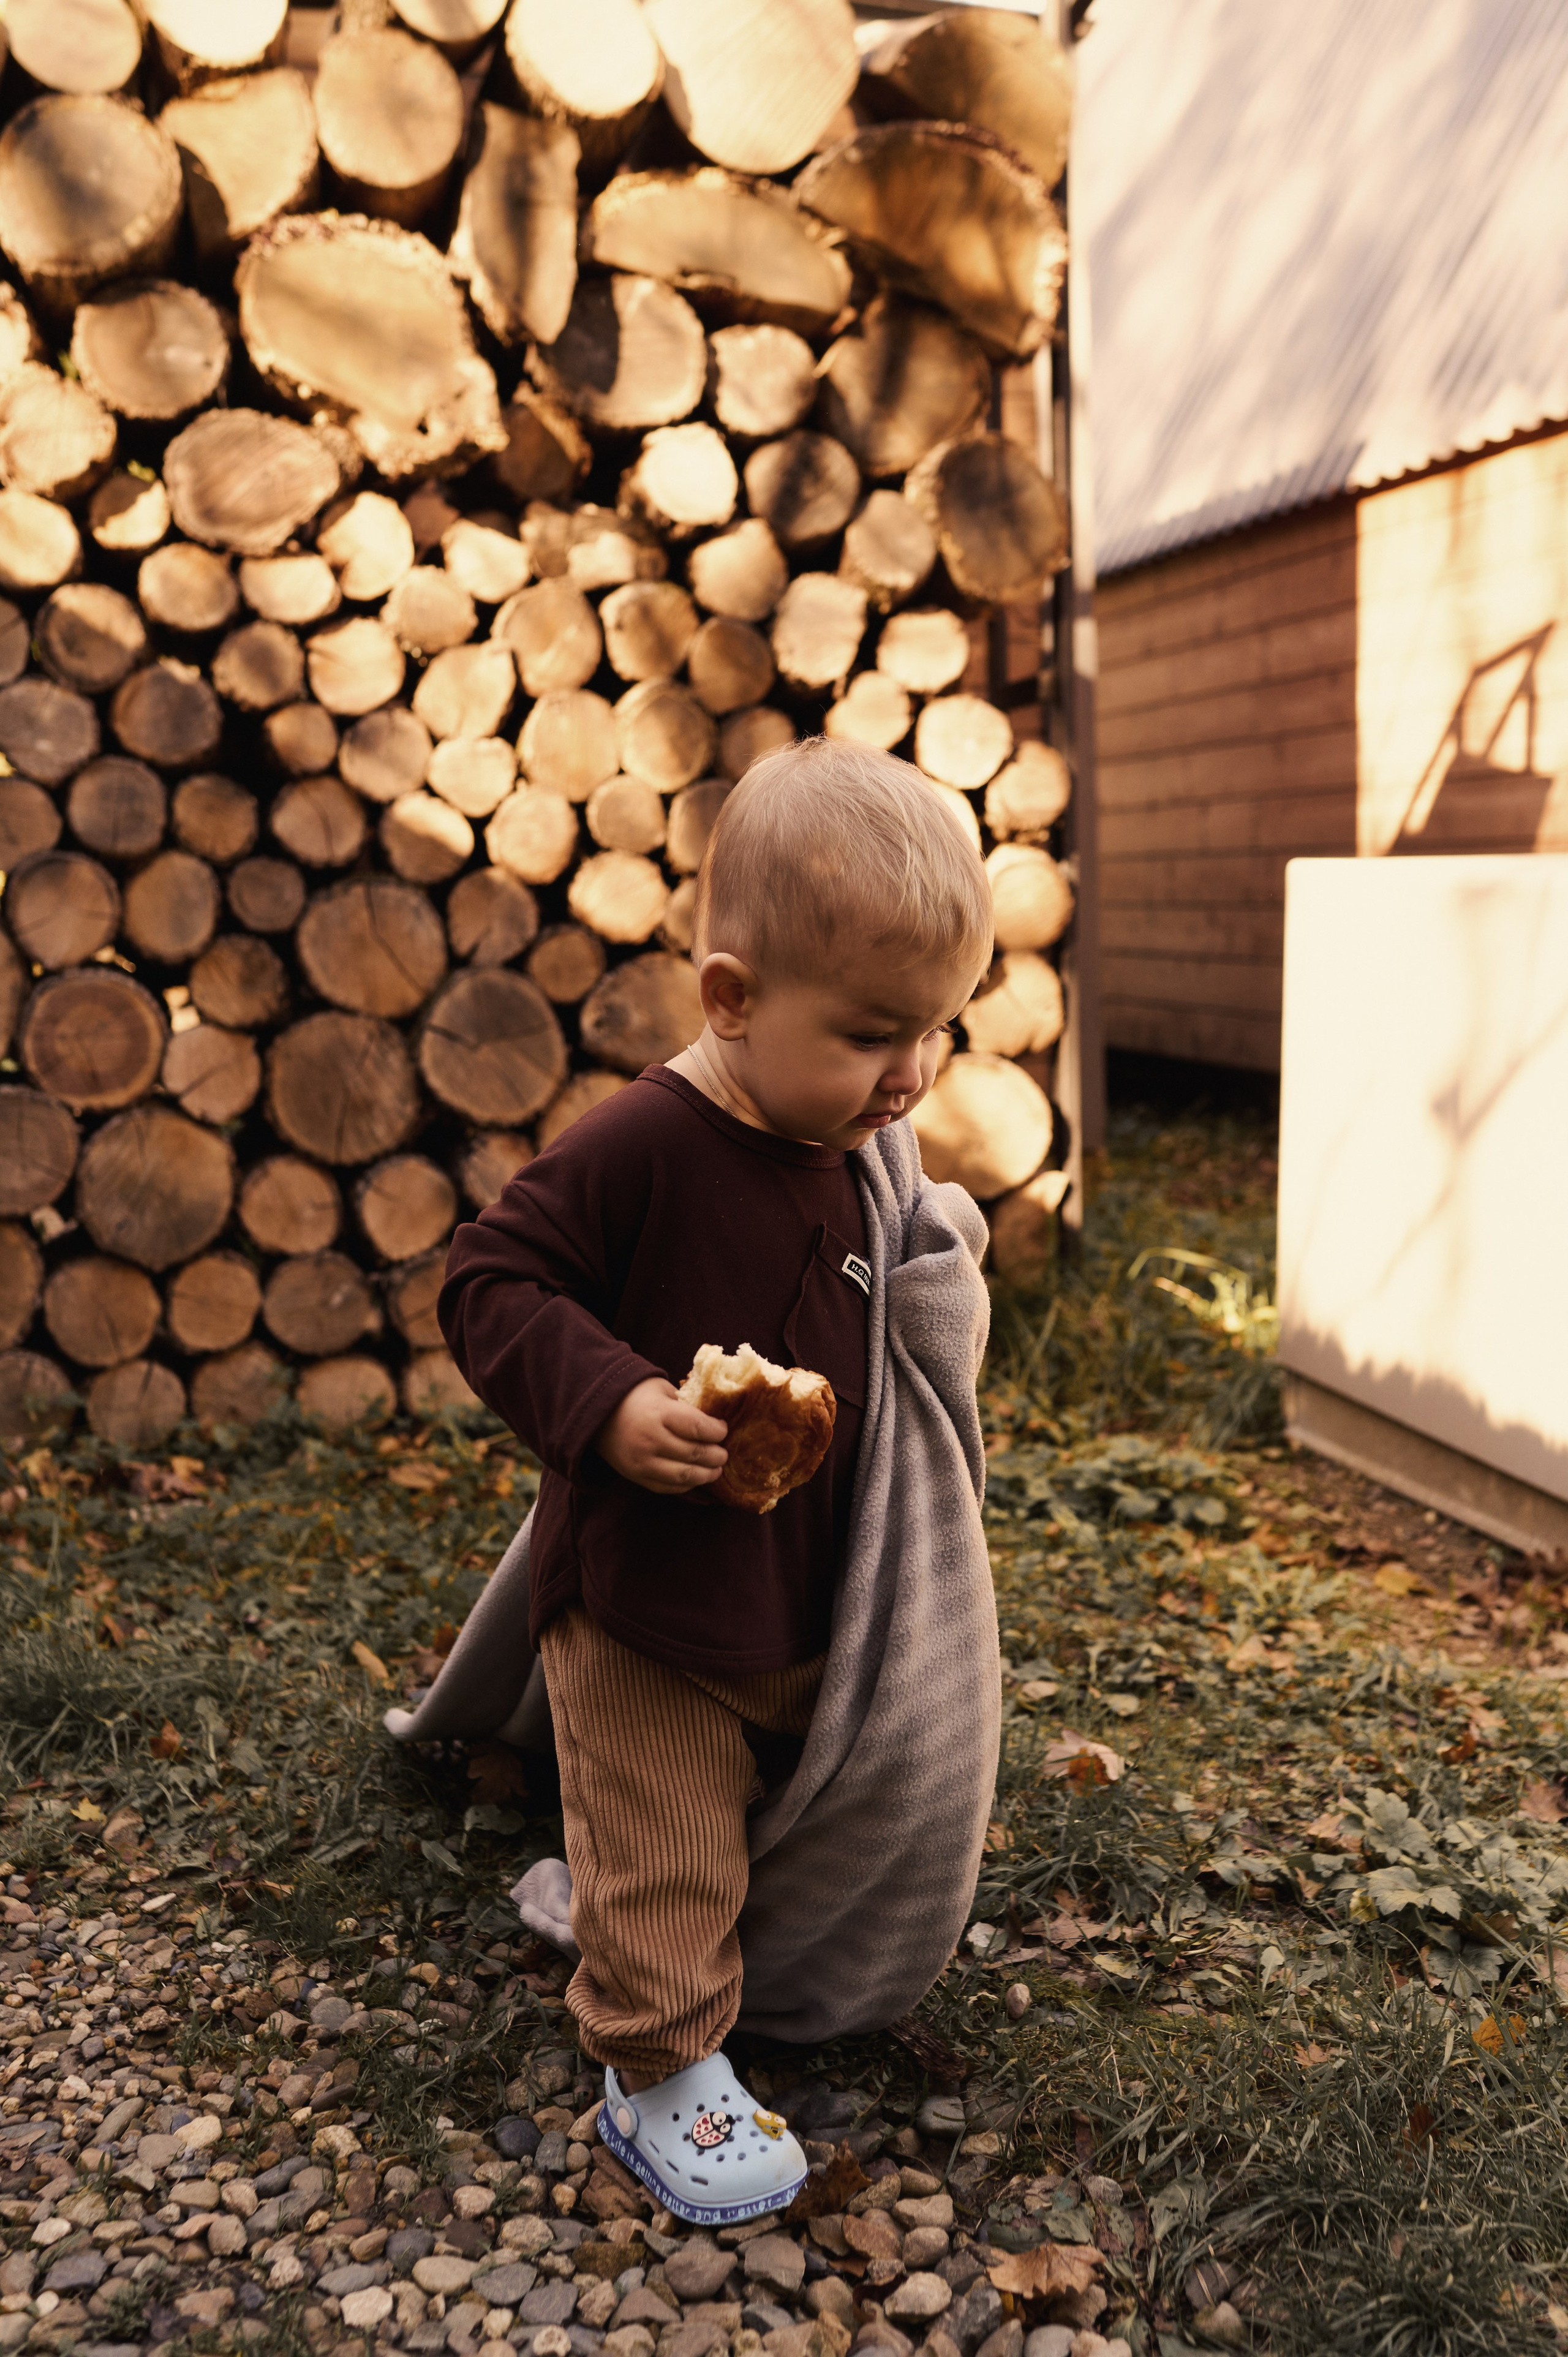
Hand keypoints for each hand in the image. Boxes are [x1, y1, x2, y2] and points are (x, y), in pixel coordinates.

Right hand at [594, 1377, 727, 1495]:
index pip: (697, 1428)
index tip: (723, 1429)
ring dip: (706, 1475)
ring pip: (684, 1476)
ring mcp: (643, 1462)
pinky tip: (696, 1478)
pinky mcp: (637, 1477)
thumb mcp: (662, 1390)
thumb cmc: (635, 1396)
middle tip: (724, 1453)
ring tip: (715, 1470)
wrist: (597, 1413)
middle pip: (694, 1454)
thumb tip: (715, 1420)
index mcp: (659, 1414)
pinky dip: (686, 1485)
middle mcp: (651, 1440)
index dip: (716, 1431)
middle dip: (716, 1456)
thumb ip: (686, 1405)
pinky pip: (668, 1487)